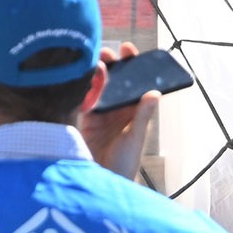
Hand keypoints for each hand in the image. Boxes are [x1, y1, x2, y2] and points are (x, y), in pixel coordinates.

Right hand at [81, 41, 161, 181]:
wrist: (101, 183)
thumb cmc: (124, 164)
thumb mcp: (135, 138)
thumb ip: (142, 116)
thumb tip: (154, 93)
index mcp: (132, 112)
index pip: (133, 84)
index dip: (131, 65)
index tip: (128, 49)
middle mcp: (115, 110)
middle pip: (113, 82)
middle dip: (110, 65)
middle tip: (106, 54)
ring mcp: (99, 115)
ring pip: (96, 88)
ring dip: (95, 74)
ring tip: (93, 62)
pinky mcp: (83, 121)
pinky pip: (81, 100)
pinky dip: (80, 89)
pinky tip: (79, 78)